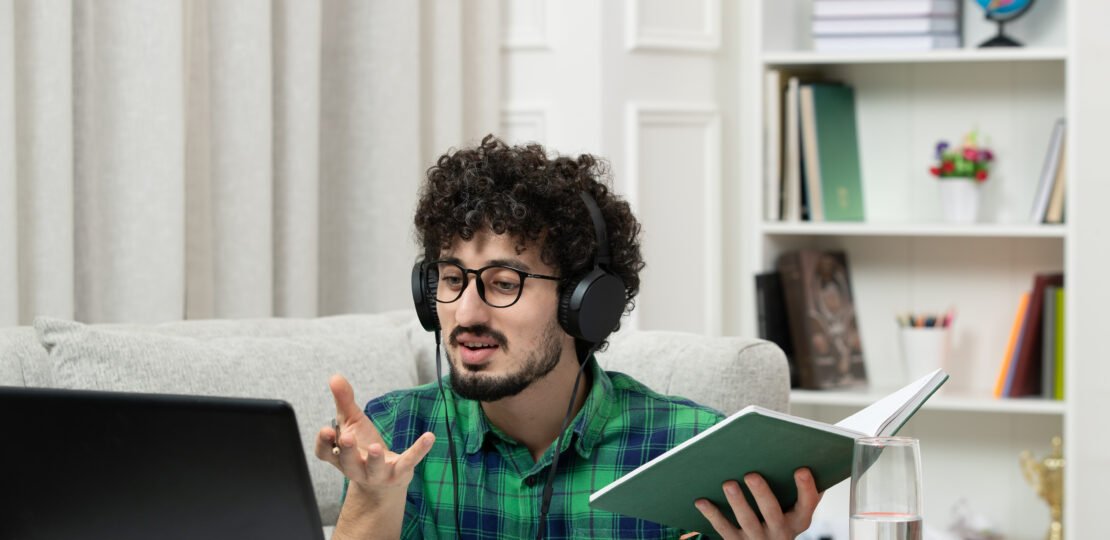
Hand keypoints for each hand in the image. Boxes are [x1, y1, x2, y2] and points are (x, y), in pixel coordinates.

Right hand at [313, 374, 435, 501]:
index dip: (324, 442)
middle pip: (348, 461)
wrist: (382, 481)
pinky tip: (429, 436)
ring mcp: (377, 474)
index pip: (325, 452)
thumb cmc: (362, 447)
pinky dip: (419, 449)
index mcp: (339, 456)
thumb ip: (344, 401)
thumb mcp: (353, 423)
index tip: (327, 430)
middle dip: (347, 450)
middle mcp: (355, 468)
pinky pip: (408, 462)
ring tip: (376, 446)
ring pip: (374, 469)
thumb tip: (334, 377)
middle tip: (348, 438)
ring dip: (374, 459)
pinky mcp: (399, 473)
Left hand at [693, 468, 822, 539]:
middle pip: (772, 512)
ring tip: (728, 483)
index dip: (806, 488)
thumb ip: (802, 487)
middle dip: (762, 493)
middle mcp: (780, 532)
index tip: (801, 469)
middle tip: (751, 475)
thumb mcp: (795, 507)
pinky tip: (701, 501)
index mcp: (798, 519)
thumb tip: (807, 455)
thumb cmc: (780, 515)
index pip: (807, 504)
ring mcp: (758, 539)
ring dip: (737, 502)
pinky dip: (712, 514)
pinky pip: (723, 528)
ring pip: (747, 520)